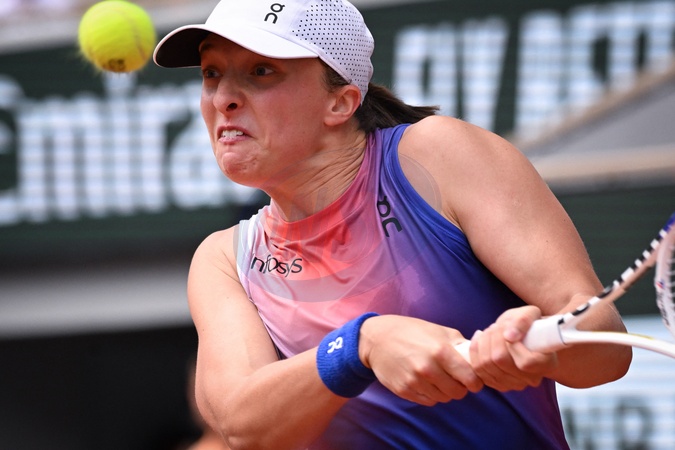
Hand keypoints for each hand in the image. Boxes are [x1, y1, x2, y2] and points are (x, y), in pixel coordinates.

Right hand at [359, 315, 483, 405]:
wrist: (376, 339)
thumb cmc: (410, 331)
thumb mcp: (437, 330)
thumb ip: (459, 343)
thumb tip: (478, 355)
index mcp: (440, 351)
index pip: (470, 378)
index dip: (475, 381)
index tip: (473, 380)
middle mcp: (428, 368)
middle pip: (458, 392)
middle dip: (460, 387)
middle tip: (456, 379)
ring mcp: (415, 381)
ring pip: (443, 398)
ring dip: (445, 391)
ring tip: (438, 378)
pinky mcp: (404, 390)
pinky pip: (428, 401)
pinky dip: (431, 394)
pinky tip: (426, 382)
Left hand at [467, 306, 558, 390]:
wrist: (522, 336)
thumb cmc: (528, 324)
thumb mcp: (529, 314)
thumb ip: (523, 321)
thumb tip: (509, 336)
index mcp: (546, 363)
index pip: (526, 362)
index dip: (513, 345)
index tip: (510, 332)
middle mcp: (531, 379)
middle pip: (500, 361)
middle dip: (493, 338)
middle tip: (496, 327)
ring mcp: (514, 384)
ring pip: (486, 365)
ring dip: (482, 343)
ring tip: (489, 332)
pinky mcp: (497, 384)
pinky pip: (478, 370)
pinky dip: (475, 351)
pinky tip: (480, 339)